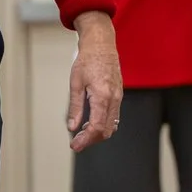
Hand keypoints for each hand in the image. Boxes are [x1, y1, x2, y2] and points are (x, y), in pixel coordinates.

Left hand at [66, 14, 120, 152]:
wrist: (101, 45)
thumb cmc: (87, 61)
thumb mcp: (75, 84)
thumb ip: (75, 107)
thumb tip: (72, 127)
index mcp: (102, 97)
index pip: (97, 127)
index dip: (86, 140)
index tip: (75, 146)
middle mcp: (114, 99)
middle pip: (106, 130)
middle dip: (91, 140)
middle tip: (76, 142)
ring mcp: (118, 98)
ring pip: (112, 125)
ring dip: (98, 133)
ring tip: (82, 134)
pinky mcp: (119, 96)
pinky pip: (114, 116)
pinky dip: (104, 124)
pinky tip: (91, 122)